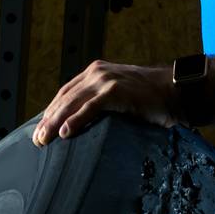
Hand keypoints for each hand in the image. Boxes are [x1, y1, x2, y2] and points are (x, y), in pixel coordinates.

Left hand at [33, 60, 180, 146]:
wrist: (177, 91)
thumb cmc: (153, 98)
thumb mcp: (122, 96)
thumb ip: (104, 102)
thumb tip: (88, 123)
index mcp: (96, 72)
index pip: (66, 93)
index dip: (51, 111)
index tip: (41, 129)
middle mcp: (97, 72)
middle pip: (65, 98)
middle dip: (48, 119)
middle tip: (37, 140)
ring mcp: (106, 80)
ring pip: (73, 102)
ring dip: (55, 122)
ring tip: (45, 140)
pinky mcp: (116, 91)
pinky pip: (90, 108)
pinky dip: (75, 120)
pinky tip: (64, 133)